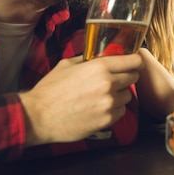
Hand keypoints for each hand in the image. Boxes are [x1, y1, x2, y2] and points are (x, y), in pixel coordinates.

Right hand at [19, 53, 142, 145]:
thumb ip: (87, 59)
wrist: (37, 117)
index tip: (135, 63)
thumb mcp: (67, 65)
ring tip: (103, 96)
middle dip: (127, 77)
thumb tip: (100, 56)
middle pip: (134, 77)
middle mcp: (108, 83)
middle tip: (116, 79)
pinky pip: (121, 111)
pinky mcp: (107, 119)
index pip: (133, 61)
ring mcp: (109, 103)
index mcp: (99, 67)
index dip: (136, 61)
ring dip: (119, 94)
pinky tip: (100, 108)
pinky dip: (114, 109)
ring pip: (128, 95)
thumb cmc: (50, 91)